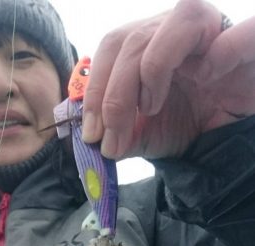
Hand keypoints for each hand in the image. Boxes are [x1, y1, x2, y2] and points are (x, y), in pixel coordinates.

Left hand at [82, 0, 254, 158]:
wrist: (229, 138)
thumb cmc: (188, 125)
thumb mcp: (145, 134)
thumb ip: (118, 132)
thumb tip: (90, 139)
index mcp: (150, 41)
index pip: (113, 45)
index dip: (96, 89)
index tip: (92, 134)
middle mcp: (177, 29)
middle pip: (134, 39)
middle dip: (115, 96)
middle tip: (114, 139)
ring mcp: (213, 31)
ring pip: (177, 23)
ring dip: (154, 70)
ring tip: (152, 108)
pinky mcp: (248, 44)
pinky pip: (239, 34)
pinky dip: (222, 53)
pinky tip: (207, 77)